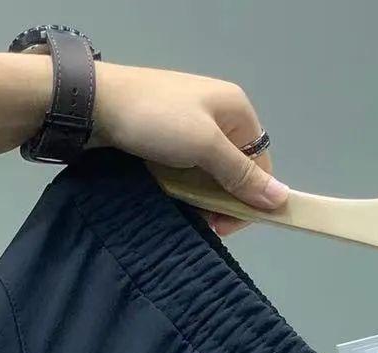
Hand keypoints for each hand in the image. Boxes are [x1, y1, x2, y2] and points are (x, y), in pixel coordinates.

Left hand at [89, 63, 286, 236]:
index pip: (259, 164)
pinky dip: (184, 185)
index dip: (250, 197)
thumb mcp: (205, 147)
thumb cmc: (156, 120)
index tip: (226, 223)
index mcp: (236, 109)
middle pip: (236, 171)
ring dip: (202, 196)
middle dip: (224, 200)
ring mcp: (192, 125)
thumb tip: (282, 198)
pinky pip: (188, 168)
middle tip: (204, 221)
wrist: (95, 103)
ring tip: (185, 208)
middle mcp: (219, 115)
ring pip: (211, 173)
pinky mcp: (169, 135)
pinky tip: (172, 195)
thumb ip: (242, 175)